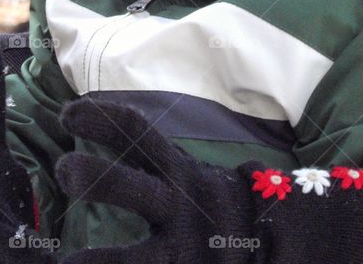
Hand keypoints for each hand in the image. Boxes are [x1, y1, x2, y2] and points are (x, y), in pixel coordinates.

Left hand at [55, 98, 362, 263]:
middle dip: (88, 176)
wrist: (299, 250)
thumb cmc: (242, 212)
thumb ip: (166, 162)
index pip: (136, 131)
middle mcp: (180, 205)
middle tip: (62, 173)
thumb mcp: (208, 177)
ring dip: (93, 261)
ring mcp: (184, 248)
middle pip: (123, 184)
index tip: (67, 114)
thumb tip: (121, 140)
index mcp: (185, 170)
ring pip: (128, 257)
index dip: (99, 119)